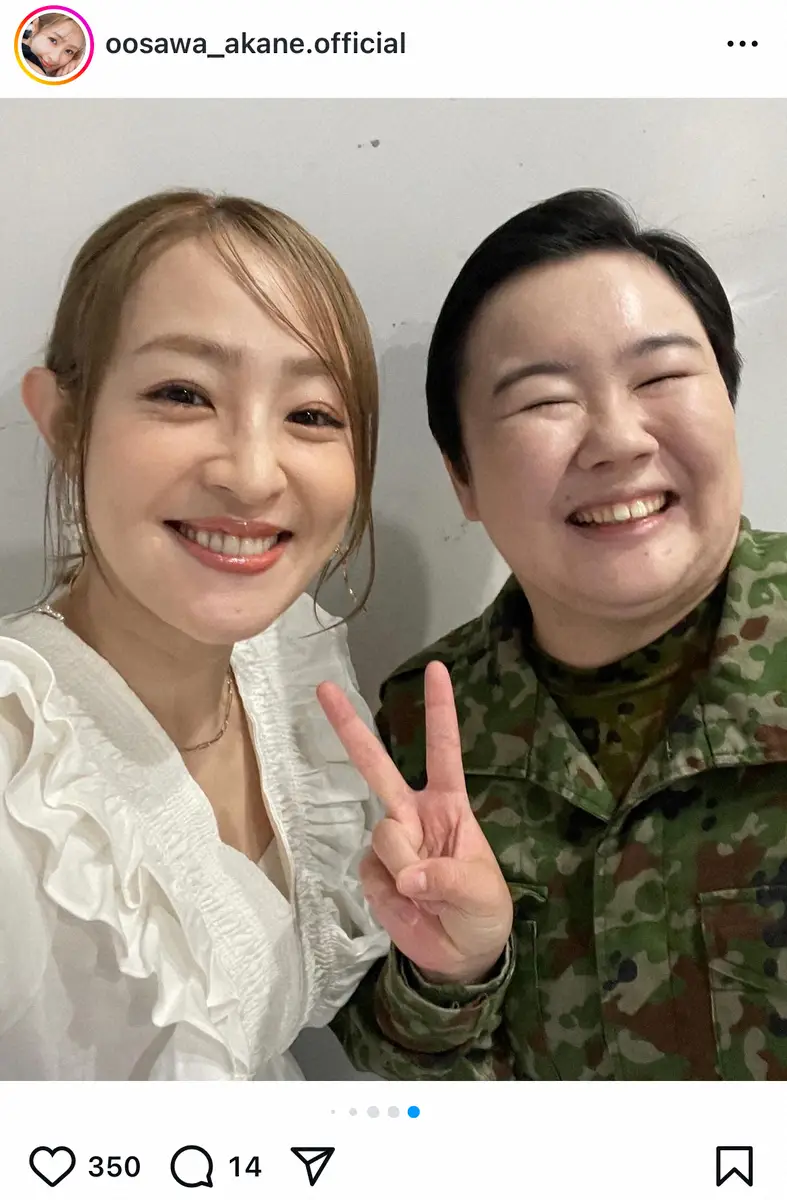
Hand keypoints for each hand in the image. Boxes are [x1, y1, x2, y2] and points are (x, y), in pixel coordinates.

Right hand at [317, 661, 512, 984]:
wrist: (461, 956)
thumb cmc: (483, 911)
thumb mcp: (481, 892)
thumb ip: (448, 877)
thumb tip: (408, 873)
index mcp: (449, 806)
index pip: (443, 751)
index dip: (439, 711)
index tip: (436, 668)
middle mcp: (414, 814)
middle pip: (377, 765)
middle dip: (349, 727)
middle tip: (323, 687)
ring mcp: (391, 841)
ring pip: (384, 835)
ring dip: (405, 865)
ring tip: (428, 893)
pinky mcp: (373, 872)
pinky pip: (372, 872)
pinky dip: (391, 892)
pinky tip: (409, 904)